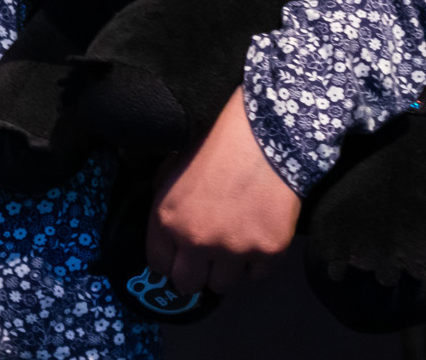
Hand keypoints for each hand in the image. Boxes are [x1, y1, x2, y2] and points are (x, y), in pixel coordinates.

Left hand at [145, 88, 300, 295]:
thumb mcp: (170, 172)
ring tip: (232, 245)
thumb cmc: (212, 149)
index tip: (176, 262)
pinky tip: (255, 238)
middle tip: (204, 262)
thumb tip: (164, 236)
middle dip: (193, 275)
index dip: (166, 264)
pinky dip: (256, 263)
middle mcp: (196, 240)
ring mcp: (234, 249)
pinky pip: (257, 275)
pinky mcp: (267, 252)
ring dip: (226, 270)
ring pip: (223, 285)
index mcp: (166, 219)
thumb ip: (164, 206)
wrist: (261, 140)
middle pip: (187, 285)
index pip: (158, 265)